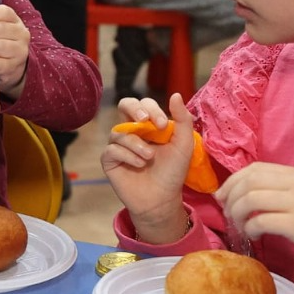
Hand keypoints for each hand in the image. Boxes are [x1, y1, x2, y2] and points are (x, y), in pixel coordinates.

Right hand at [101, 93, 194, 242]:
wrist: (162, 199)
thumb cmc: (173, 172)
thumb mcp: (183, 144)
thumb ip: (183, 120)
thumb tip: (175, 94)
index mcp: (149, 125)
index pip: (144, 105)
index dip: (152, 109)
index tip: (163, 125)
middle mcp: (132, 131)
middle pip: (124, 105)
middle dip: (134, 109)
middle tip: (144, 121)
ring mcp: (119, 145)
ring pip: (119, 132)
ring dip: (136, 144)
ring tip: (149, 158)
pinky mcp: (109, 160)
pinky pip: (111, 149)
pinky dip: (127, 155)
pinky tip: (139, 165)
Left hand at [216, 162, 293, 293]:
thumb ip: (278, 193)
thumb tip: (238, 193)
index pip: (255, 168)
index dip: (233, 182)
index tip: (223, 198)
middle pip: (250, 180)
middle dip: (231, 197)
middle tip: (228, 215)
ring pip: (251, 198)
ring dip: (237, 213)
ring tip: (240, 227)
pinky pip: (261, 220)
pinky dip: (250, 228)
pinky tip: (254, 236)